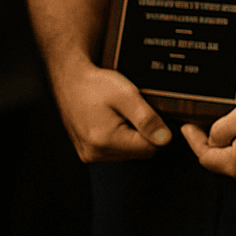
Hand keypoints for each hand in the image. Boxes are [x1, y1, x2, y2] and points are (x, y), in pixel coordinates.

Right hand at [52, 63, 172, 161]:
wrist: (71, 81)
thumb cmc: (94, 85)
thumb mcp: (127, 96)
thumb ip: (147, 119)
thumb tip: (165, 138)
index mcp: (105, 141)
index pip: (150, 148)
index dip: (156, 130)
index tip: (148, 114)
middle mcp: (95, 152)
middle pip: (139, 152)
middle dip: (142, 132)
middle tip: (131, 111)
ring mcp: (89, 154)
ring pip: (128, 152)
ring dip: (131, 135)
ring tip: (119, 115)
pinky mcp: (88, 151)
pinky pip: (115, 150)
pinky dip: (119, 137)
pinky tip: (112, 121)